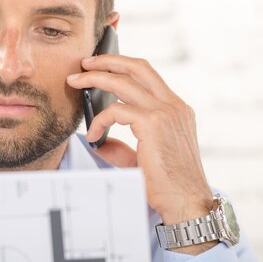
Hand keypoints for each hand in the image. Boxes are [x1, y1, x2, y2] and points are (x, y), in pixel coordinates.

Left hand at [67, 54, 215, 254]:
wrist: (187, 202)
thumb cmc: (170, 185)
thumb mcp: (146, 158)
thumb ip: (125, 147)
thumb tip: (100, 142)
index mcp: (176, 109)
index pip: (148, 75)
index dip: (124, 66)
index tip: (103, 67)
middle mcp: (173, 106)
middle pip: (138, 67)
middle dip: (108, 60)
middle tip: (85, 63)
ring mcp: (165, 112)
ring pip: (123, 81)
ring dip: (95, 78)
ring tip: (75, 81)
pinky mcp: (153, 123)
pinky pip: (115, 110)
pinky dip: (99, 119)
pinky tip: (92, 135)